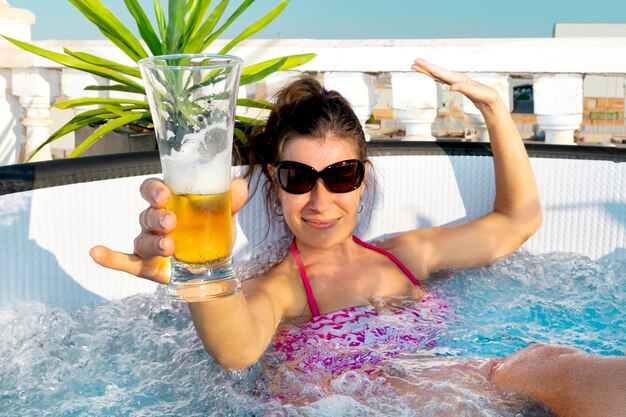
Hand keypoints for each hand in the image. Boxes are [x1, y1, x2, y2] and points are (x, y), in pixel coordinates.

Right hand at [90, 177, 248, 283]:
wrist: (214, 266)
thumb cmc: (211, 232)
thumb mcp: (224, 216)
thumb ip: (230, 201)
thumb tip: (239, 184)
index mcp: (170, 203)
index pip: (153, 190)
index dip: (155, 190)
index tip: (165, 193)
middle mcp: (155, 221)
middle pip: (147, 215)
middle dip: (157, 218)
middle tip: (171, 223)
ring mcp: (149, 243)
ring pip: (142, 240)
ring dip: (152, 242)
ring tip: (168, 246)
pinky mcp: (146, 265)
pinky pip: (125, 261)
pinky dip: (111, 259)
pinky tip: (96, 253)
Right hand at [411, 58, 499, 109]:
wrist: (490, 98)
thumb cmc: (485, 96)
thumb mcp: (476, 93)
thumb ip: (464, 89)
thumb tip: (451, 87)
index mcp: (458, 79)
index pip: (440, 72)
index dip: (428, 67)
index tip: (418, 62)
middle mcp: (455, 78)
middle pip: (437, 71)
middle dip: (425, 67)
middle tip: (413, 62)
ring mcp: (455, 81)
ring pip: (438, 74)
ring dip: (428, 71)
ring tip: (417, 66)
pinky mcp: (456, 85)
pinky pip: (442, 79)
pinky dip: (435, 76)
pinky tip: (431, 75)